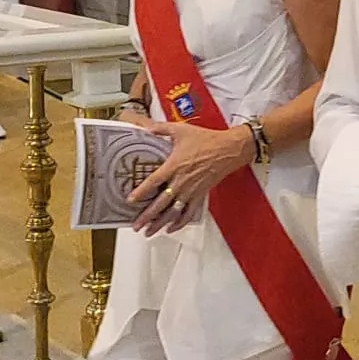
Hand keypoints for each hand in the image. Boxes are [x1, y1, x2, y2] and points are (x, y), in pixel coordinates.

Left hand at [128, 120, 256, 236]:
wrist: (228, 149)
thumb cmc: (206, 140)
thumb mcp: (180, 130)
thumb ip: (161, 129)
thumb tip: (147, 128)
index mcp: (174, 165)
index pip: (154, 182)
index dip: (141, 192)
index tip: (130, 201)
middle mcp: (181, 181)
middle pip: (161, 203)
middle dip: (147, 216)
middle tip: (136, 225)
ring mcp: (191, 190)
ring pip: (173, 212)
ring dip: (160, 223)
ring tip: (149, 231)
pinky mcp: (200, 195)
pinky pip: (189, 213)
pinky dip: (180, 223)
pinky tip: (171, 228)